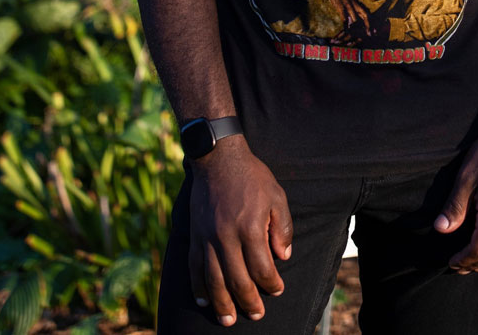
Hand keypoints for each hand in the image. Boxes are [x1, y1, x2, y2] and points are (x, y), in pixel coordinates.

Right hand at [188, 137, 292, 325]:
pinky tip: (203, 301)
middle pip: (237, 280)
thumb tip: (283, 256)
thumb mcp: (277, 196)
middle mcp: (226, 236)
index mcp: (250, 227)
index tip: (277, 290)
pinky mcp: (194, 235)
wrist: (218, 158)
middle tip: (256, 315)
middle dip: (248, 302)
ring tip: (228, 320)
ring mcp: (207, 237)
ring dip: (221, 303)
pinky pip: (194, 267)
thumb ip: (282, 228)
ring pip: (213, 279)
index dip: (271, 283)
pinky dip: (197, 287)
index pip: (261, 267)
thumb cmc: (252, 177)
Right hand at [318, 0, 371, 39]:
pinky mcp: (340, 7)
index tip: (373, 30)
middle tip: (370, 34)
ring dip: (357, 28)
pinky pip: (344, 17)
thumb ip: (352, 9)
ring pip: (355, 18)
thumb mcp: (349, 1)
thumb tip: (353, 19)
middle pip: (364, 16)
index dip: (370, 22)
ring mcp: (348, 6)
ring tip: (358, 35)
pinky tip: (346, 30)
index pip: (366, 14)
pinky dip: (346, 24)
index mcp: (356, 4)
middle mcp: (354, 5)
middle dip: (367, 26)